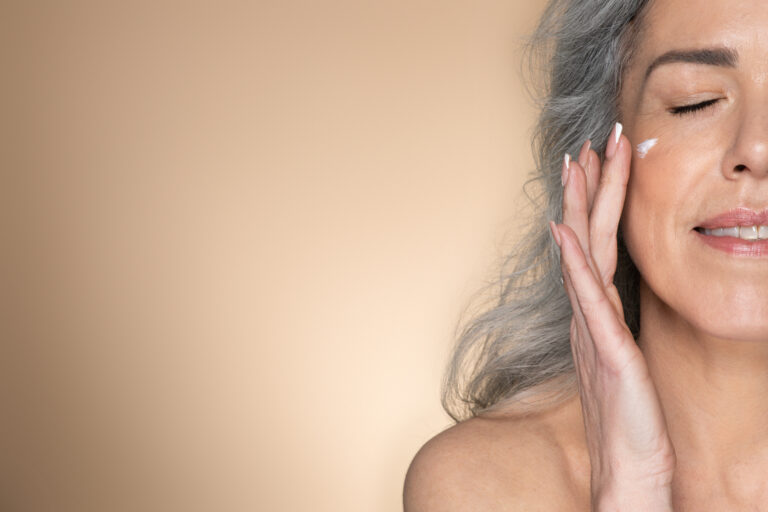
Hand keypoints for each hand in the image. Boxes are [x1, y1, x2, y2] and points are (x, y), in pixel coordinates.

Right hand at [550, 124, 675, 510]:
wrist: (628, 467)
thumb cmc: (630, 417)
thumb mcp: (623, 358)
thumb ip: (610, 323)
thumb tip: (606, 294)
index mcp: (597, 314)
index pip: (595, 246)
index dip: (596, 204)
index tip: (597, 163)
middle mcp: (589, 315)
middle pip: (586, 239)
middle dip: (589, 187)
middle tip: (588, 142)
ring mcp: (594, 330)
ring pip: (585, 256)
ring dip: (581, 208)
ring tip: (579, 164)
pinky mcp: (606, 351)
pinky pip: (587, 299)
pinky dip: (574, 262)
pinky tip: (565, 232)